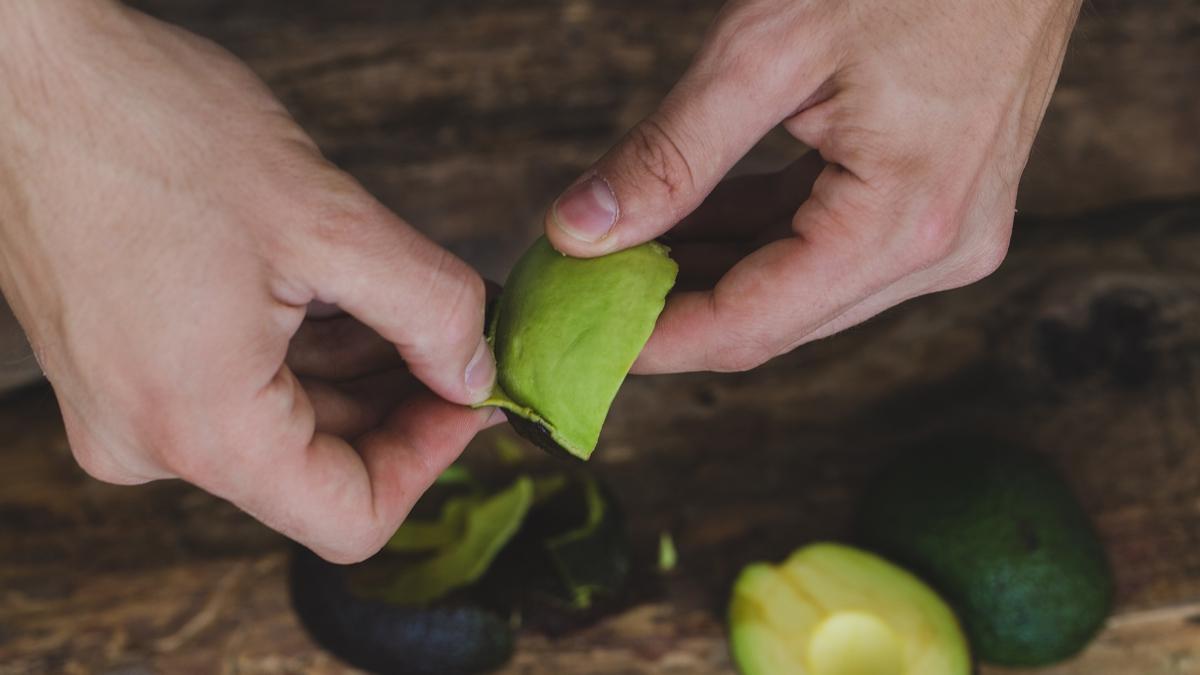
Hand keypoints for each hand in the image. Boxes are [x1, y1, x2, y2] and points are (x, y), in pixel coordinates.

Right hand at [0, 1, 497, 561]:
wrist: (20, 74)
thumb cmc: (147, 128)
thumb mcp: (326, 220)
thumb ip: (429, 308)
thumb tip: (476, 371)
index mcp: (198, 427)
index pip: (350, 519)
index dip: (431, 460)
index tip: (474, 396)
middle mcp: (151, 441)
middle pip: (321, 467)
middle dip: (404, 402)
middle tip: (463, 337)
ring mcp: (129, 406)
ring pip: (286, 423)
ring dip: (361, 370)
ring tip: (411, 300)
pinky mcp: (123, 367)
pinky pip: (240, 386)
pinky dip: (305, 349)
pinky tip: (345, 290)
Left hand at [545, 0, 1080, 372]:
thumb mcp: (765, 51)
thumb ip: (669, 154)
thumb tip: (580, 232)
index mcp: (903, 223)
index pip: (750, 324)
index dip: (653, 339)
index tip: (578, 330)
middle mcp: (937, 249)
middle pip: (774, 317)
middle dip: (671, 308)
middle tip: (582, 289)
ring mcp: (945, 232)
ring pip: (795, 289)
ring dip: (706, 273)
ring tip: (618, 253)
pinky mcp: (936, 204)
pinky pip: (826, 246)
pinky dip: (753, 237)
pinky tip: (683, 224)